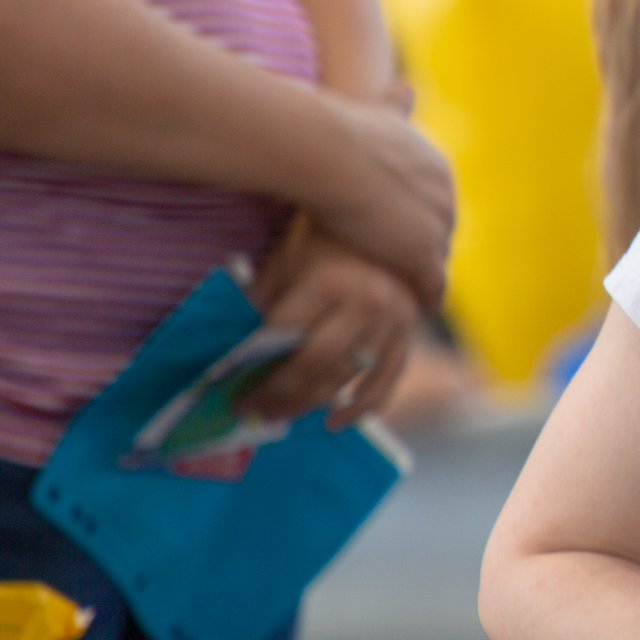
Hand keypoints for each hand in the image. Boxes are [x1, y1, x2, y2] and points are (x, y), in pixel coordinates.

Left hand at [243, 216, 419, 427]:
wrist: (389, 217)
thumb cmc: (325, 236)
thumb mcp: (286, 258)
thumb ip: (261, 300)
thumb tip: (229, 348)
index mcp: (328, 281)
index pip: (281, 337)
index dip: (252, 368)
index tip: (231, 391)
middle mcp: (366, 304)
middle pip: (312, 365)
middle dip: (276, 394)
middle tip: (250, 409)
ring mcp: (393, 321)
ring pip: (345, 379)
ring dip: (308, 404)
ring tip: (279, 415)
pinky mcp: (410, 332)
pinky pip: (387, 380)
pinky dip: (362, 407)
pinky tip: (335, 422)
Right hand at [311, 95, 453, 308]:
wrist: (328, 151)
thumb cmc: (335, 129)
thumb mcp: (378, 110)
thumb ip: (394, 104)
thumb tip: (406, 86)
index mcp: (437, 166)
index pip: (434, 203)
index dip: (415, 222)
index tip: (400, 237)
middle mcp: (446, 196)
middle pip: (440, 233)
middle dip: (424, 251)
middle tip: (408, 274)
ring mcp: (437, 228)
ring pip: (437, 262)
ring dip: (424, 279)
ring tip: (408, 299)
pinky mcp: (423, 256)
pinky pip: (431, 287)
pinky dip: (424, 299)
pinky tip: (414, 311)